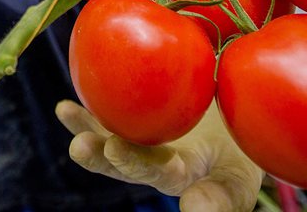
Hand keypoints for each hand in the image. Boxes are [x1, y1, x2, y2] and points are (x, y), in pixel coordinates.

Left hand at [56, 99, 262, 211]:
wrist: (238, 132)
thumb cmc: (241, 157)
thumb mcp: (238, 181)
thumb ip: (220, 199)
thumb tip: (194, 210)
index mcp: (182, 175)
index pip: (158, 171)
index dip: (136, 162)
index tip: (115, 148)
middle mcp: (156, 162)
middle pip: (124, 162)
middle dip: (100, 154)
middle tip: (79, 146)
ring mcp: (145, 142)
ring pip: (111, 138)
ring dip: (87, 128)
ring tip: (65, 112)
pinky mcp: (138, 123)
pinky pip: (110, 118)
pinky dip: (89, 112)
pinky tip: (66, 106)